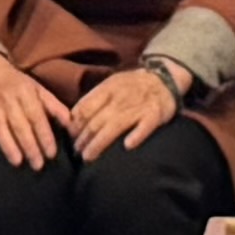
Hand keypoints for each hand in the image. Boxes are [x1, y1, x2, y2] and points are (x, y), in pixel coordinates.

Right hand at [0, 58, 72, 166]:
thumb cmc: (17, 83)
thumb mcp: (37, 89)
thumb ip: (54, 106)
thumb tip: (71, 124)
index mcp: (26, 92)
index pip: (37, 116)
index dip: (45, 135)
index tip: (51, 153)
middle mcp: (8, 97)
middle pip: (20, 123)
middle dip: (29, 145)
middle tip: (38, 165)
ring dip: (8, 144)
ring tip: (17, 161)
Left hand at [66, 66, 190, 159]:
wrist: (164, 78)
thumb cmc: (132, 86)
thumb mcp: (111, 85)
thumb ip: (93, 100)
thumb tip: (71, 120)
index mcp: (108, 89)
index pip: (86, 108)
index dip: (75, 125)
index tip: (70, 138)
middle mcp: (121, 98)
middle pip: (97, 120)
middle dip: (83, 138)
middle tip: (76, 153)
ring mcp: (138, 106)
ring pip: (115, 126)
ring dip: (99, 142)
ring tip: (88, 157)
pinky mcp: (154, 114)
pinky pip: (145, 126)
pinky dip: (137, 135)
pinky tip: (128, 146)